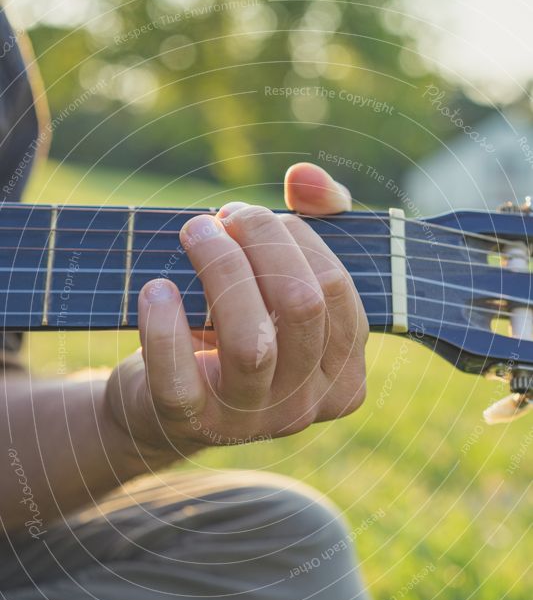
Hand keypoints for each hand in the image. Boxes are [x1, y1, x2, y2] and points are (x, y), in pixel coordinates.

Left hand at [105, 163, 368, 459]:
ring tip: (194, 232)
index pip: (335, 288)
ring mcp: (251, 419)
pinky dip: (164, 326)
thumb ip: (310, 224)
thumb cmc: (235, 330)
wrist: (167, 404)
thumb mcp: (281, 283)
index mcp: (342, 372)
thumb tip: (304, 178)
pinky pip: (179, 377)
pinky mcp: (191, 422)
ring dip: (220, 268)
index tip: (251, 217)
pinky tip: (156, 289)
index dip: (296, 236)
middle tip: (224, 215)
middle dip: (261, 240)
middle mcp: (307, 403)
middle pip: (302, 305)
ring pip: (251, 342)